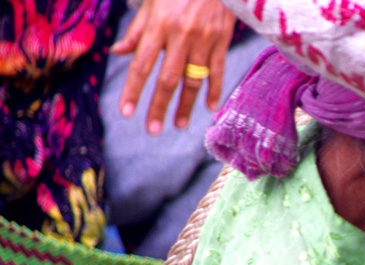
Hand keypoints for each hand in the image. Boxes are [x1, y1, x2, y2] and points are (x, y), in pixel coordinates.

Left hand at [112, 0, 235, 133]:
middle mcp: (181, 35)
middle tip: (152, 129)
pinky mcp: (222, 40)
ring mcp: (204, 39)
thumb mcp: (151, 2)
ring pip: (193, 79)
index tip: (127, 112)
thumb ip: (137, 30)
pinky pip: (218, 70)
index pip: (142, 64)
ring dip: (185, 105)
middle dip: (158, 106)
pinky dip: (215, 90)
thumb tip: (119, 52)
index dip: (134, 90)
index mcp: (159, 25)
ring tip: (177, 124)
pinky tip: (209, 108)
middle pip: (168, 79)